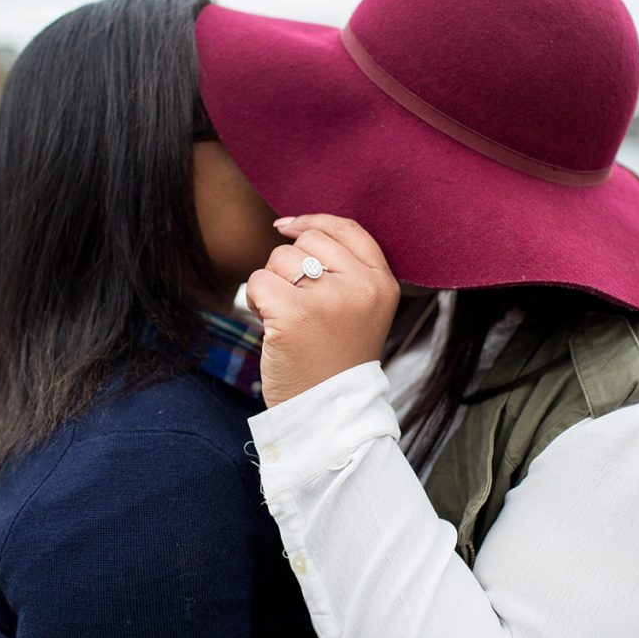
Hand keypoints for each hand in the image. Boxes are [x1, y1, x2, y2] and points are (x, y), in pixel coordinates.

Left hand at [246, 214, 400, 406]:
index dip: (312, 222)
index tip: (287, 227)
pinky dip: (255, 302)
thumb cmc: (334, 362)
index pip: (346, 228)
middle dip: (289, 266)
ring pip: (280, 259)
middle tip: (295, 305)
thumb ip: (343, 270)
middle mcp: (362, 287)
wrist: (328, 415)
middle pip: (308, 241)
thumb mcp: (359, 311)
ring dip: (272, 286)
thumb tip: (291, 225)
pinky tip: (269, 326)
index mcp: (383, 284)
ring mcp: (330, 299)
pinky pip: (258, 281)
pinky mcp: (295, 313)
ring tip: (287, 321)